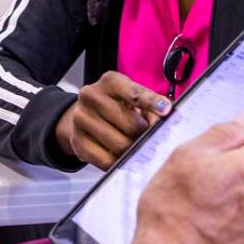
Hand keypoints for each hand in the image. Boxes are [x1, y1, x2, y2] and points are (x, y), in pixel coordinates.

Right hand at [54, 71, 170, 168]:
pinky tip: (120, 155)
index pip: (133, 93)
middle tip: (147, 136)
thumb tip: (163, 123)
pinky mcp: (78, 141)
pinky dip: (119, 162)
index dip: (151, 102)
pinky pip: (107, 160)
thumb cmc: (114, 106)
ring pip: (120, 145)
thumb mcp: (130, 98)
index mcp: (109, 82)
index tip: (165, 110)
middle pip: (131, 124)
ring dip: (133, 150)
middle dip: (144, 134)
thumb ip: (148, 106)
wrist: (81, 116)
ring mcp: (81, 119)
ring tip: (133, 145)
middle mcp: (91, 96)